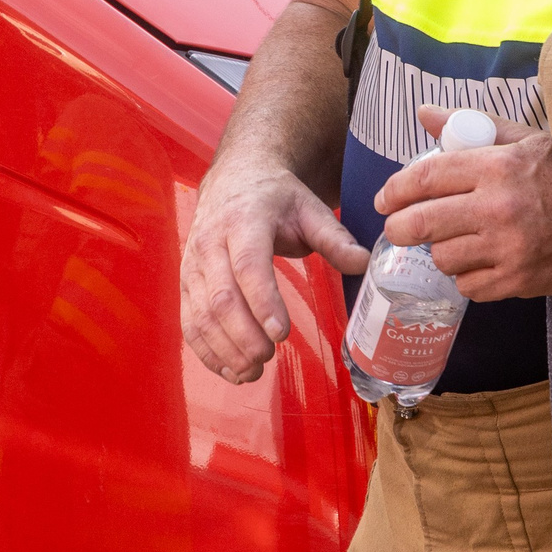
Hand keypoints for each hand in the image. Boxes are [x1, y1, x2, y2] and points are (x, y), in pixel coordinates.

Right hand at [181, 151, 367, 383]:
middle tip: (269, 357)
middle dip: (243, 334)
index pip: (248, 264)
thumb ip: (335, 237)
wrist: (234, 178)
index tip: (281, 333)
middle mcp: (210, 242)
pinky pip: (189, 322)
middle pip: (221, 296)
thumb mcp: (309, 208)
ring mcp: (193, 264)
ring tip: (252, 372)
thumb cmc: (275, 198)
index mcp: (244, 220)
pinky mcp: (186, 283)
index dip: (262, 300)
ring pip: (201, 314)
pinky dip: (206, 351)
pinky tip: (230, 371)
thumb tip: (365, 262)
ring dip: (224, 349)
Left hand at [374, 105, 551, 300]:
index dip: (395, 189)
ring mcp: (508, 249)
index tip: (385, 198)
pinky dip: (468, 276)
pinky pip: (470, 286)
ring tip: (454, 241)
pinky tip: (481, 261)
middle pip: (421, 224)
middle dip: (400, 227)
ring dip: (441, 251)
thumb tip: (423, 113)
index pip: (426, 178)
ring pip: (443, 259)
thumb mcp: (524, 140)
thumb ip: (470, 128)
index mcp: (497, 166)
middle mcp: (498, 208)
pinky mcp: (519, 282)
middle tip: (399, 228)